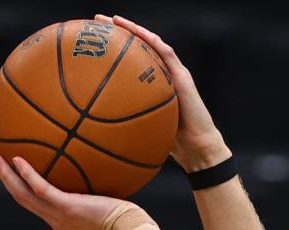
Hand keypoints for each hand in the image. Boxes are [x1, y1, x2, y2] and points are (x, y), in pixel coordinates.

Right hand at [0, 155, 155, 229]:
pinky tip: (18, 159)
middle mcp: (56, 221)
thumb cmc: (128, 221)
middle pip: (23, 201)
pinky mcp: (66, 208)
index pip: (37, 206)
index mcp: (63, 222)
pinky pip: (41, 189)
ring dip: (8, 178)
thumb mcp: (110, 205)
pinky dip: (27, 175)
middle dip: (8, 182)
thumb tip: (104, 169)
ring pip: (24, 197)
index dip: (23, 190)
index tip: (15, 175)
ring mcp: (59, 216)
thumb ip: (100, 192)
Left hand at [95, 14, 231, 171]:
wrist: (196, 149)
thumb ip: (125, 126)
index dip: (111, 52)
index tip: (92, 45)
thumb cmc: (171, 146)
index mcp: (150, 87)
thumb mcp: (141, 133)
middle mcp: (161, 76)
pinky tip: (137, 32)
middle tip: (95, 24)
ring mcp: (173, 74)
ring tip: (113, 20)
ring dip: (133, 29)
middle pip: (137, 48)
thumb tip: (96, 134)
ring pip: (151, 44)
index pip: (129, 63)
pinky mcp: (182, 77)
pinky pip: (166, 53)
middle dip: (116, 33)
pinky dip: (152, 41)